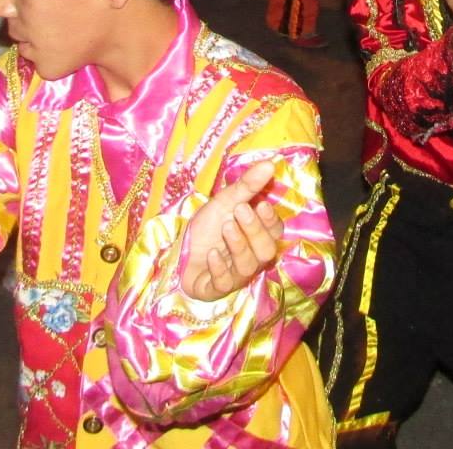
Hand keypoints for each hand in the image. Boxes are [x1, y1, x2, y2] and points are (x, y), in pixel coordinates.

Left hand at [182, 161, 283, 302]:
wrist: (176, 249)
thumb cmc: (206, 227)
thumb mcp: (225, 202)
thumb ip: (248, 186)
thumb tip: (271, 163)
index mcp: (258, 238)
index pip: (276, 232)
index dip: (271, 220)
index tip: (260, 203)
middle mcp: (252, 259)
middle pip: (266, 250)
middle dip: (255, 230)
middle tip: (239, 210)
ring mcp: (235, 276)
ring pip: (248, 267)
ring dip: (239, 245)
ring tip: (225, 227)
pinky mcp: (216, 289)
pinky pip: (225, 283)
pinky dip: (219, 268)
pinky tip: (212, 254)